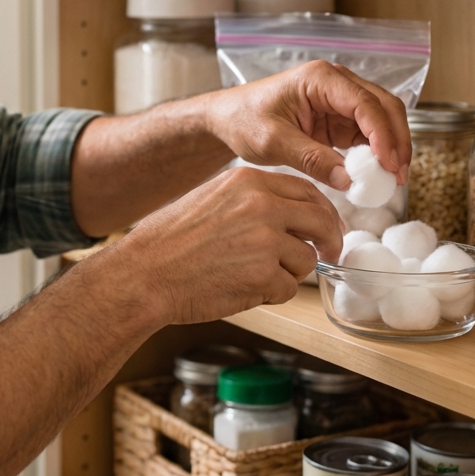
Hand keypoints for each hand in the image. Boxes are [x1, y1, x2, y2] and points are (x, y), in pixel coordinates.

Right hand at [105, 165, 343, 323]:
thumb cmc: (171, 241)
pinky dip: (271, 294)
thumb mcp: (214, 198)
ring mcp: (265, 241)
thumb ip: (254, 199)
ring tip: (252, 275)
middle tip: (328, 253)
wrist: (145, 273)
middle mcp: (262, 205)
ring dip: (289, 273)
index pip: (308, 190)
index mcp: (249, 181)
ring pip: (306, 260)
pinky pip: (288, 289)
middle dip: (329, 240)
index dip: (323, 211)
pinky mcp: (263, 276)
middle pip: (321, 221)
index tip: (327, 226)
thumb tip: (294, 213)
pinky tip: (242, 289)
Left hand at [203, 60, 411, 191]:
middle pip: (384, 106)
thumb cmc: (243, 119)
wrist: (226, 119)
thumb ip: (311, 159)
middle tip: (399, 176)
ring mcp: (339, 101)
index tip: (389, 165)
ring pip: (381, 120)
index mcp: (320, 78)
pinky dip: (376, 154)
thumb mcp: (273, 141)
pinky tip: (376, 175)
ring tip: (392, 180)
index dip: (383, 134)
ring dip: (391, 148)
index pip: (365, 103)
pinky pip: (367, 135)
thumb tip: (349, 180)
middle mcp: (336, 83)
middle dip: (396, 141)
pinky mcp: (338, 120)